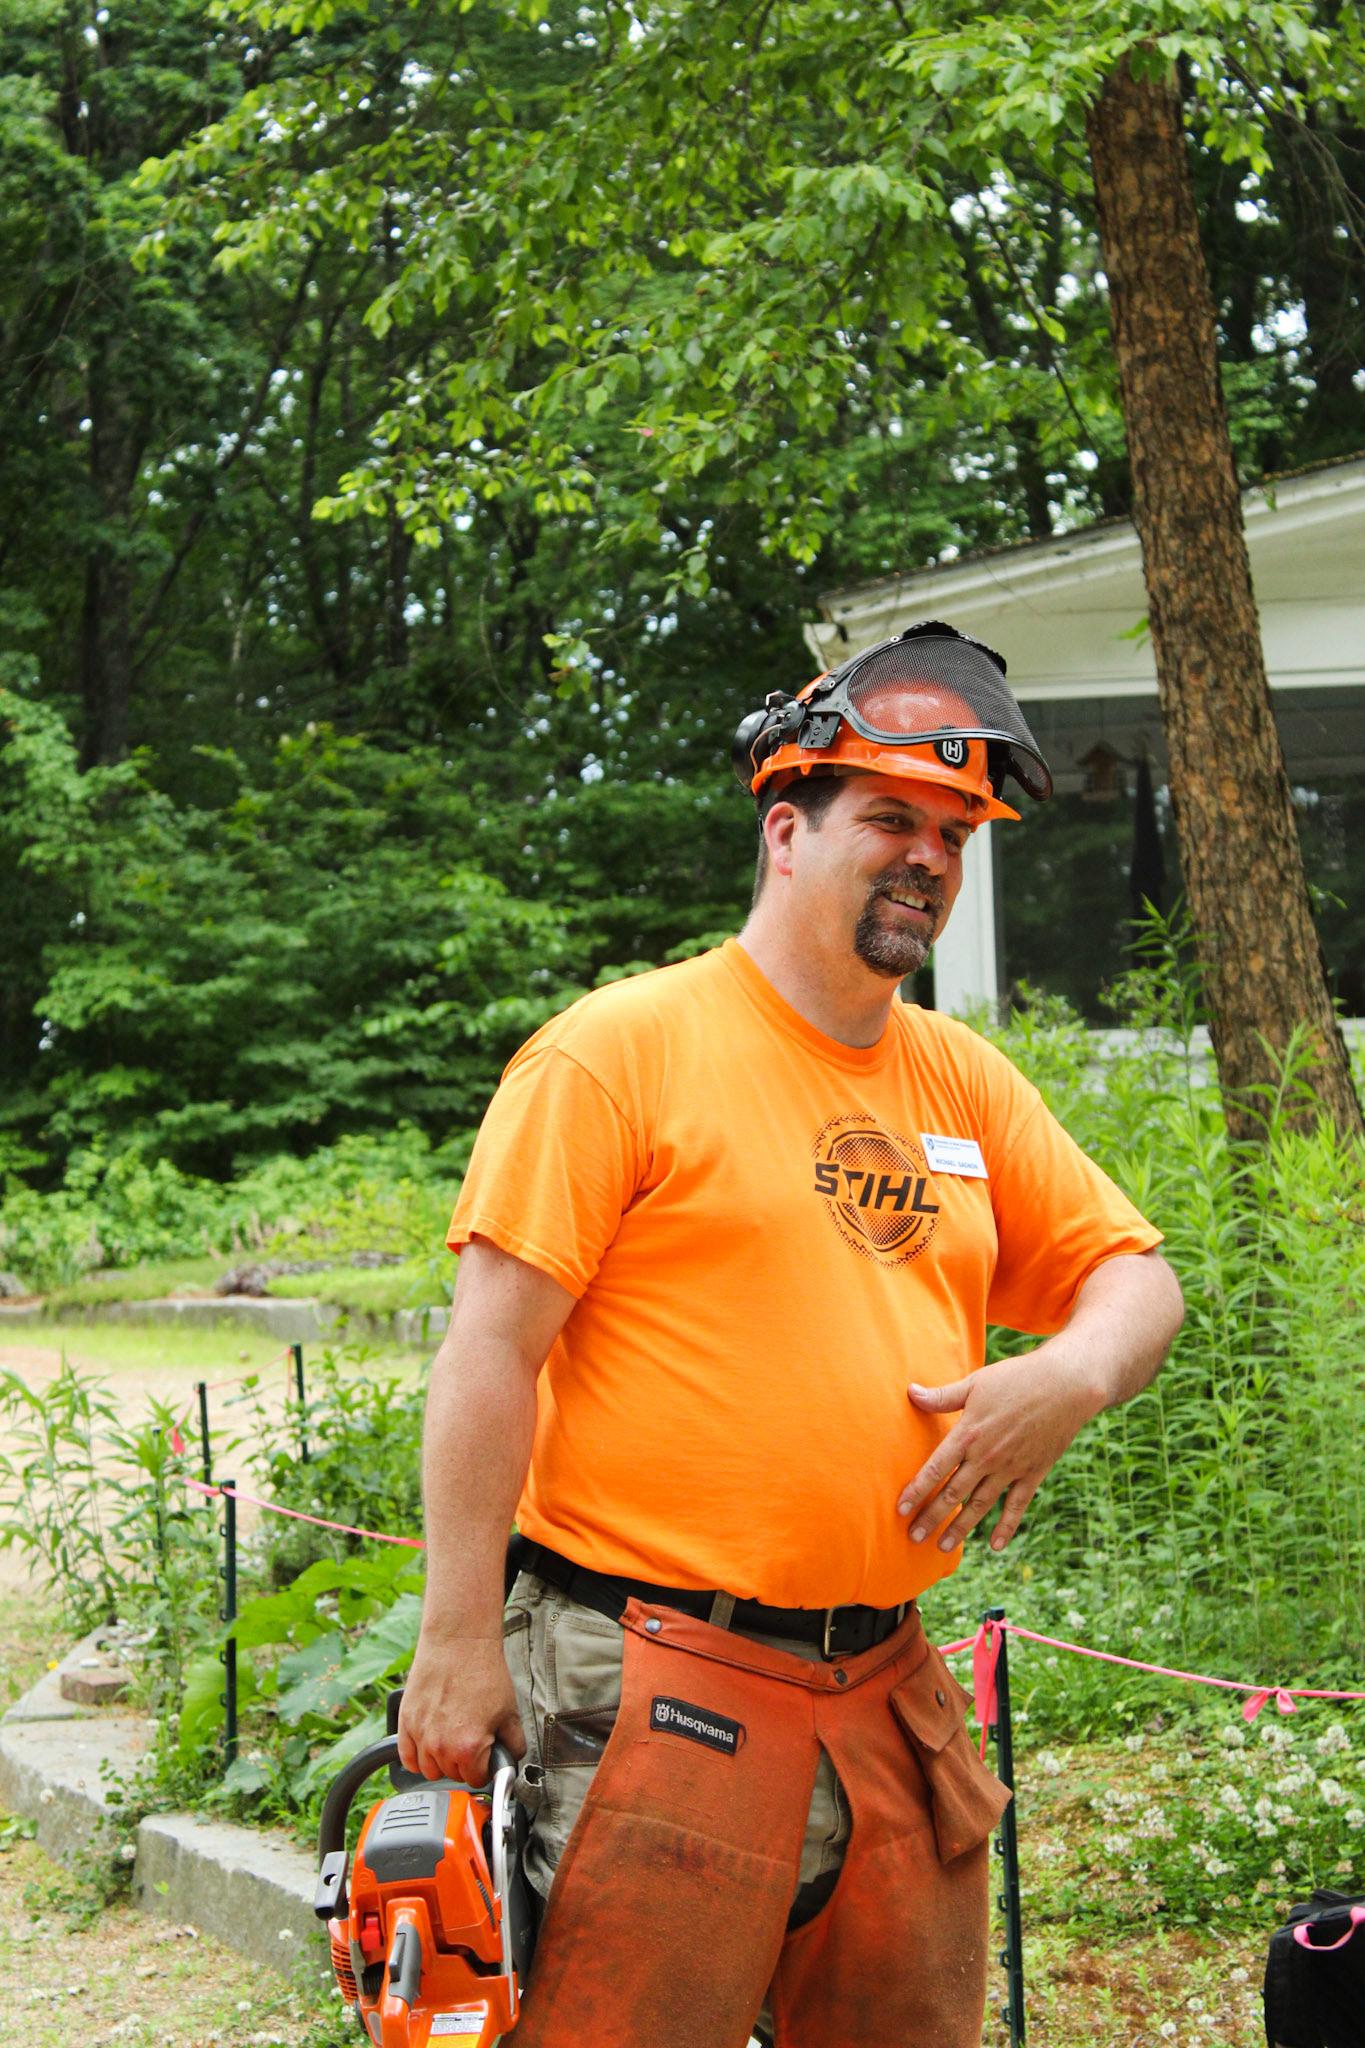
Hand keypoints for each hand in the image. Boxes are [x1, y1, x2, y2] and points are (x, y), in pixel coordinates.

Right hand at [397, 1631, 526, 1783]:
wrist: (459, 1642)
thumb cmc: (483, 1672)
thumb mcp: (510, 1711)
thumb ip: (514, 1744)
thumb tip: (511, 1761)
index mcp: (468, 1749)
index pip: (476, 1779)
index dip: (484, 1768)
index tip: (485, 1757)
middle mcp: (441, 1747)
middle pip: (452, 1775)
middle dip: (463, 1763)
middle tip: (471, 1739)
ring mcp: (420, 1735)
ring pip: (428, 1769)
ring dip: (440, 1761)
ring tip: (451, 1739)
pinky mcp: (405, 1722)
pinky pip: (406, 1757)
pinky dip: (416, 1756)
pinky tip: (428, 1745)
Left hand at [897, 1347, 1101, 1553]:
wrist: (1066, 1385)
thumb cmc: (1017, 1379)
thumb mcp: (975, 1383)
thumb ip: (943, 1396)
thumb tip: (910, 1392)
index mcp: (968, 1434)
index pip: (935, 1469)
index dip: (916, 1491)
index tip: (900, 1510)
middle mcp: (986, 1457)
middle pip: (953, 1494)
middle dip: (931, 1518)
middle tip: (913, 1537)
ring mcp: (1011, 1468)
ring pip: (980, 1505)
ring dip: (960, 1528)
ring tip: (942, 1547)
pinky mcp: (1033, 1472)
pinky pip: (1017, 1506)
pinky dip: (1006, 1527)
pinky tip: (995, 1546)